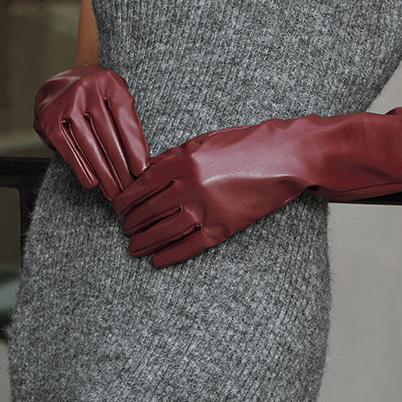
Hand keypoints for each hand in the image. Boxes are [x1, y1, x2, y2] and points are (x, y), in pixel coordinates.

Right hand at [33, 65, 150, 200]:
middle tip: (130, 188)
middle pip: (108, 135)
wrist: (61, 84)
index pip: (125, 118)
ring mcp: (66, 104)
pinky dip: (81, 168)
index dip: (134, 147)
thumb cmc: (97, 97)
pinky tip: (91, 182)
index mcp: (109, 83)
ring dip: (103, 173)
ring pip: (89, 145)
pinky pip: (69, 149)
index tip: (141, 170)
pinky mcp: (50, 121)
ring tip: (114, 191)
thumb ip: (127, 121)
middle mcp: (86, 90)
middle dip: (121, 166)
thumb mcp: (116, 97)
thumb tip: (140, 161)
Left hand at [111, 122, 302, 266]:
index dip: (125, 200)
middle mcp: (190, 186)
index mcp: (182, 161)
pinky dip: (171, 255)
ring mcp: (207, 209)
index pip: (141, 185)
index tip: (117, 207)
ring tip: (133, 247)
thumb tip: (145, 173)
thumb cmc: (244, 144)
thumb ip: (172, 157)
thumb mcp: (202, 141)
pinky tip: (157, 260)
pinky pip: (190, 246)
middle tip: (124, 228)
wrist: (284, 158)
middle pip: (148, 210)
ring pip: (164, 231)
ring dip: (144, 241)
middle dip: (131, 222)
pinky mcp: (223, 227)